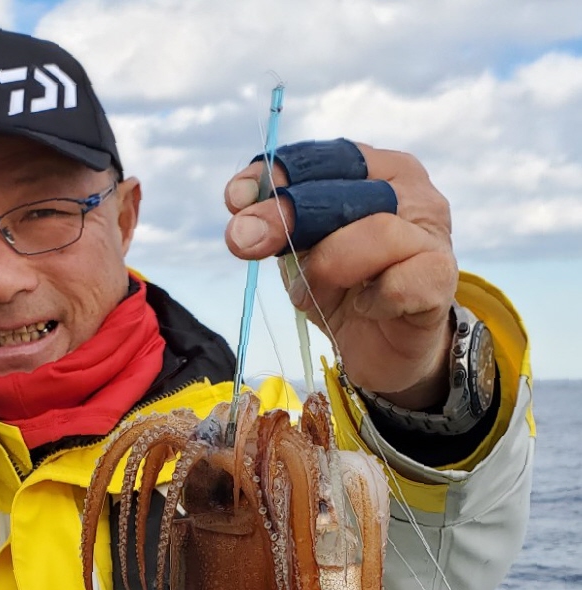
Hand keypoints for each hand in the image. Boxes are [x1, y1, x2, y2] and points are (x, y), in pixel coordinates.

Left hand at [224, 144, 457, 409]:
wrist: (383, 348)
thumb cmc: (343, 287)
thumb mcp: (299, 251)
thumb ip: (274, 226)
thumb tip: (240, 214)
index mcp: (373, 170)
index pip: (323, 157)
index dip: (277, 174)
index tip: (235, 199)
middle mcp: (409, 191)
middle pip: (345, 188)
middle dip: (286, 215)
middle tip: (244, 241)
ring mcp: (430, 232)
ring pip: (376, 232)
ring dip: (329, 265)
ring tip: (314, 291)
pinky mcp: (439, 279)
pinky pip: (399, 284)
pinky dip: (371, 300)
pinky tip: (364, 309)